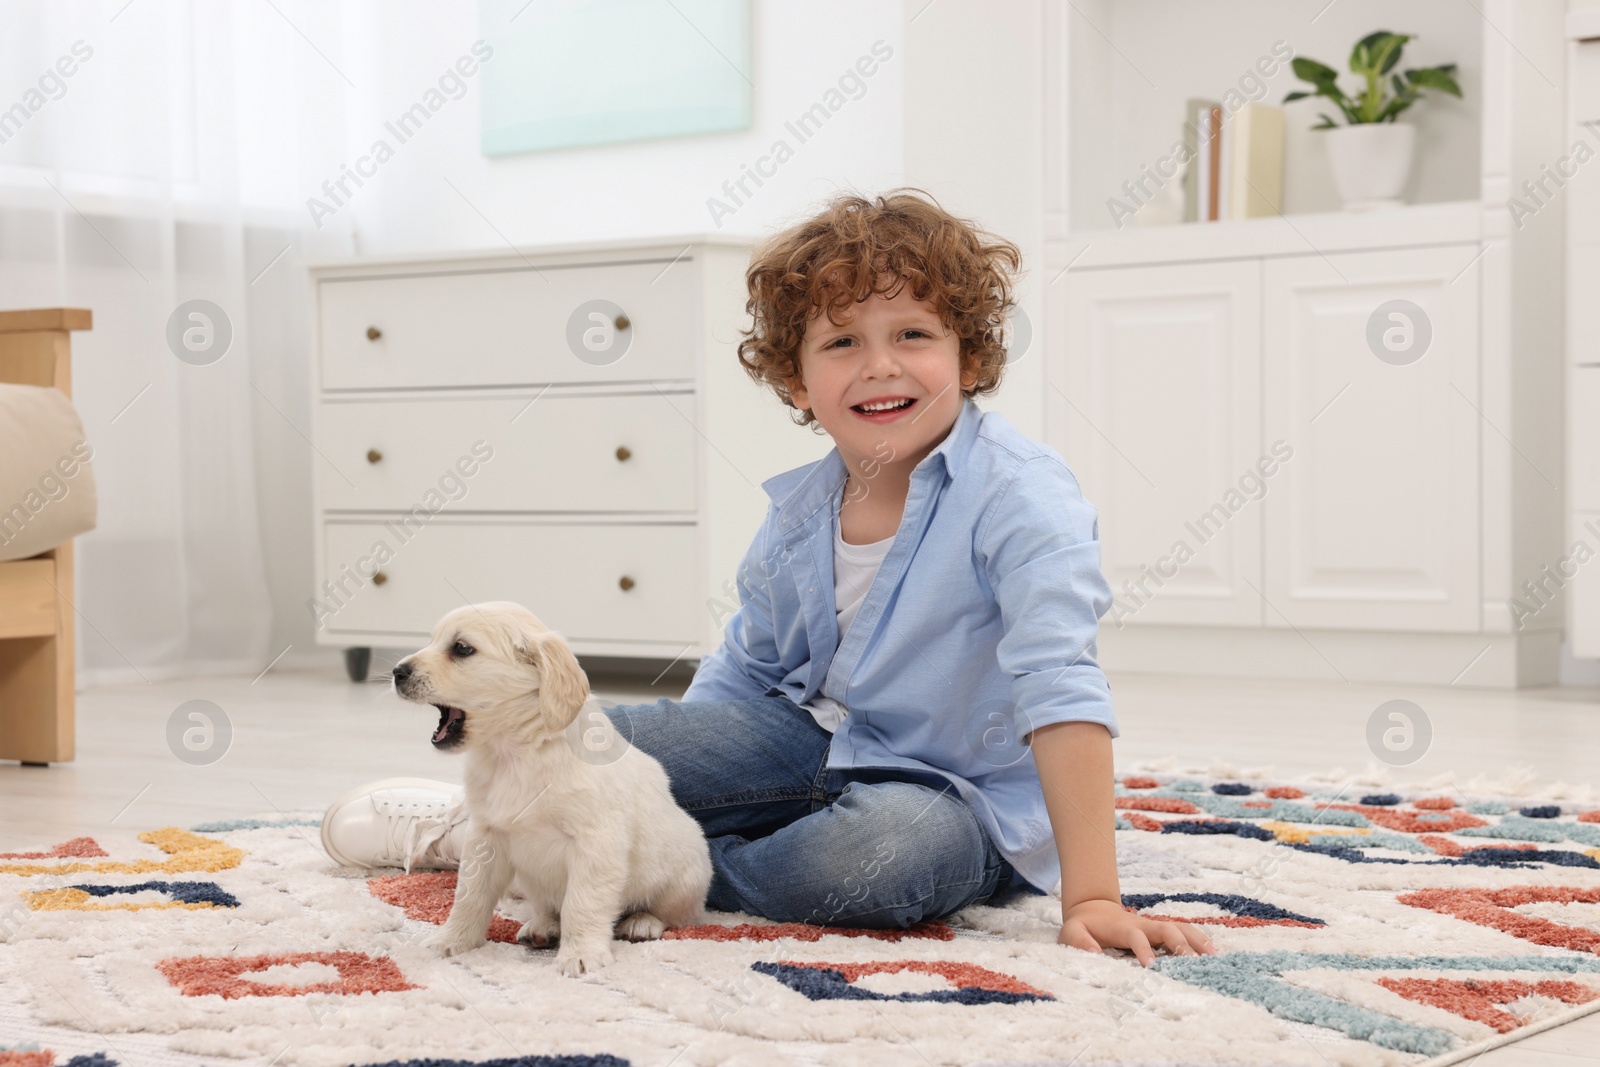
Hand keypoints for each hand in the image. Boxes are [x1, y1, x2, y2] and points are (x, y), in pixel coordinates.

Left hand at [1058, 897, 1215, 966]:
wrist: (1092, 908)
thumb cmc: (1083, 925)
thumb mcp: (1071, 932)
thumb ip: (1079, 941)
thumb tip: (1094, 953)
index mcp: (1123, 927)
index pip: (1136, 937)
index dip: (1143, 950)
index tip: (1150, 967)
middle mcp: (1143, 924)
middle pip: (1167, 929)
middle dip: (1180, 945)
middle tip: (1194, 964)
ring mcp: (1153, 925)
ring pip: (1179, 928)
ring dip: (1196, 940)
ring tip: (1215, 957)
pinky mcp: (1160, 929)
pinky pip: (1183, 931)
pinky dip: (1199, 939)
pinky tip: (1213, 952)